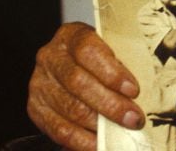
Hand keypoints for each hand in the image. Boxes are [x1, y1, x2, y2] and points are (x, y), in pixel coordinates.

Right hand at [27, 22, 143, 150]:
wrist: (69, 60)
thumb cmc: (99, 54)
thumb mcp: (110, 46)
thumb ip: (120, 62)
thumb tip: (140, 91)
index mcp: (71, 35)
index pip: (89, 52)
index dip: (112, 73)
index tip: (133, 90)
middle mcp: (50, 57)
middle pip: (79, 83)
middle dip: (110, 104)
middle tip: (133, 118)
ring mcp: (39, 83)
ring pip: (70, 108)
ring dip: (99, 124)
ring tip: (122, 131)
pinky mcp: (35, 108)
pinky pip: (58, 129)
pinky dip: (81, 140)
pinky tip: (99, 143)